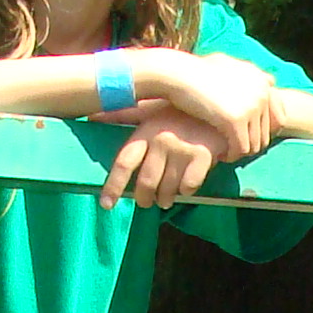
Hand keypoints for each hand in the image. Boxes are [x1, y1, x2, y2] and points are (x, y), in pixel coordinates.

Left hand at [99, 108, 236, 208]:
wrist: (220, 108)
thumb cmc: (182, 111)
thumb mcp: (152, 109)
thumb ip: (124, 115)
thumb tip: (92, 116)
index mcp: (146, 130)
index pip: (124, 162)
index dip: (113, 185)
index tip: (106, 204)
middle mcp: (161, 140)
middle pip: (146, 182)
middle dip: (144, 198)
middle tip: (147, 202)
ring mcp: (182, 148)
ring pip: (168, 188)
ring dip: (165, 198)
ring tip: (166, 198)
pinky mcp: (202, 156)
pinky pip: (189, 187)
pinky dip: (187, 191)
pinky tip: (187, 186)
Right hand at [138, 52, 280, 157]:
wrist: (177, 74)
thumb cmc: (197, 71)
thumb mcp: (229, 64)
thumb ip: (251, 72)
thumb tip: (272, 80)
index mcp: (262, 81)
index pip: (279, 117)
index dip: (263, 132)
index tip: (246, 137)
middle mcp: (261, 92)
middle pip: (266, 134)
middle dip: (249, 143)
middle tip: (232, 148)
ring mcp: (251, 106)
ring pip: (255, 145)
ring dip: (240, 152)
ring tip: (225, 152)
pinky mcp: (236, 120)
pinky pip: (241, 149)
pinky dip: (231, 155)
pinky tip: (219, 154)